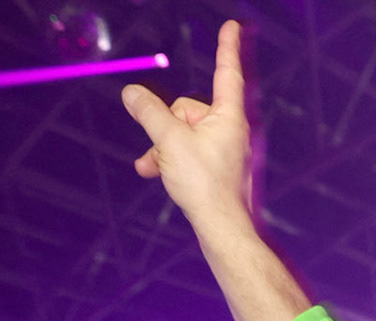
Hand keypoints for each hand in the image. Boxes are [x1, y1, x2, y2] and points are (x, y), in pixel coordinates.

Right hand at [121, 20, 253, 232]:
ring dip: (162, 146)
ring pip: (183, 132)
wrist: (223, 229)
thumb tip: (131, 92)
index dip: (227, 48)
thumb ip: (148, 112)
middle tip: (164, 149)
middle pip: (188, 108)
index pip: (227, 73)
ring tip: (156, 166)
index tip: (234, 26)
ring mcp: (226, 149)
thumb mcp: (168, 142)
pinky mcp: (218, 167)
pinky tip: (155, 172)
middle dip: (166, 126)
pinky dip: (170, 159)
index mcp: (230, 118)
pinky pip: (188, 151)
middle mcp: (232, 130)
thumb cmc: (205, 185)